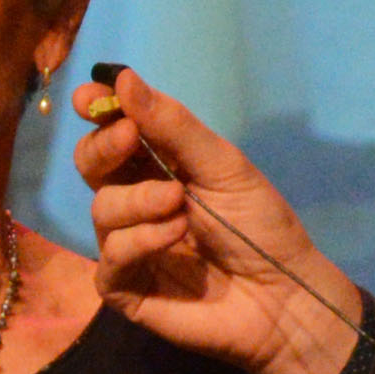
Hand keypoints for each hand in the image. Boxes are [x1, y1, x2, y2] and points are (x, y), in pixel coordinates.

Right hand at [74, 68, 365, 373]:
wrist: (284, 294)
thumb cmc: (260, 226)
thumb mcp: (223, 166)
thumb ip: (173, 126)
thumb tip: (122, 79)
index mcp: (159, 167)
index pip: (113, 132)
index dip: (98, 112)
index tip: (90, 98)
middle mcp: (136, 202)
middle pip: (91, 165)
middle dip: (105, 147)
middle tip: (132, 138)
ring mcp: (128, 247)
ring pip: (101, 209)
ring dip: (138, 200)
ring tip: (180, 206)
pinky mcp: (126, 289)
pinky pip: (109, 258)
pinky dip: (138, 241)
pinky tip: (173, 236)